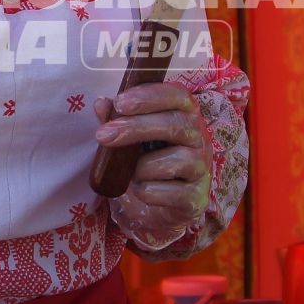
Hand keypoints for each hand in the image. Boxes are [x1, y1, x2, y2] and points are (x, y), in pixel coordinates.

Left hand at [94, 85, 211, 250]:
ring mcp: (201, 168)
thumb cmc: (147, 163)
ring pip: (175, 160)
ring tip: (132, 174)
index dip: (150, 96)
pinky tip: (143, 190)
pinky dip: (148, 192)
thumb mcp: (130, 140)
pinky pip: (171, 192)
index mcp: (185, 115)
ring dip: (142, 168)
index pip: (178, 95)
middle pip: (176, 124)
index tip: (120, 103)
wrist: (160, 207)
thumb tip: (101, 103)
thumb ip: (117, 120)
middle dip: (136, 127)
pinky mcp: (197, 197)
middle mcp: (199, 138)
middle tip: (103, 135)